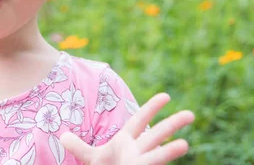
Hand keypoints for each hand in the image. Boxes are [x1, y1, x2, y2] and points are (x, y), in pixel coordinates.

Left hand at [60, 93, 194, 164]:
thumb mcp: (91, 158)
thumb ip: (78, 146)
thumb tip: (62, 136)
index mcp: (127, 142)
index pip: (140, 121)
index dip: (152, 108)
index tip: (166, 95)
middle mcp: (138, 153)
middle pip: (156, 135)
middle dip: (172, 125)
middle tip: (191, 114)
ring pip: (158, 156)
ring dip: (171, 152)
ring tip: (185, 144)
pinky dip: (162, 164)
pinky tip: (176, 156)